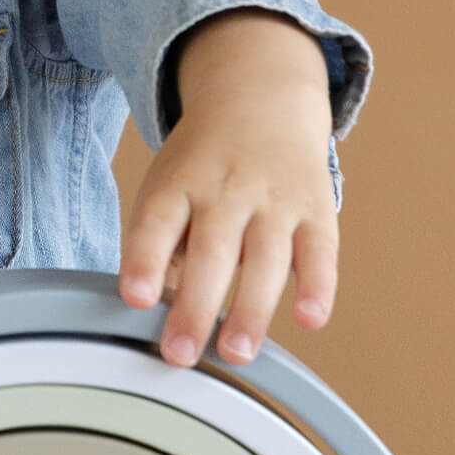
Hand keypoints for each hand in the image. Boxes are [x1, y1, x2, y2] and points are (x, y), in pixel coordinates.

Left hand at [116, 9, 337, 368]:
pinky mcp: (316, 209)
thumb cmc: (202, 165)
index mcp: (178, 184)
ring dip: (251, 310)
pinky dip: (318, 285)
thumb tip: (156, 310)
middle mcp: (225, 190)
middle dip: (194, 306)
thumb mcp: (168, 188)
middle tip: (180, 354)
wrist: (261, 100)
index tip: (134, 298)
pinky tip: (309, 319)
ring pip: (264, 258)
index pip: (156, 223)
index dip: (143, 260)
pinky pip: (320, 250)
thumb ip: (163, 246)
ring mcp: (274, 199)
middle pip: (210, 252)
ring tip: (235, 354)